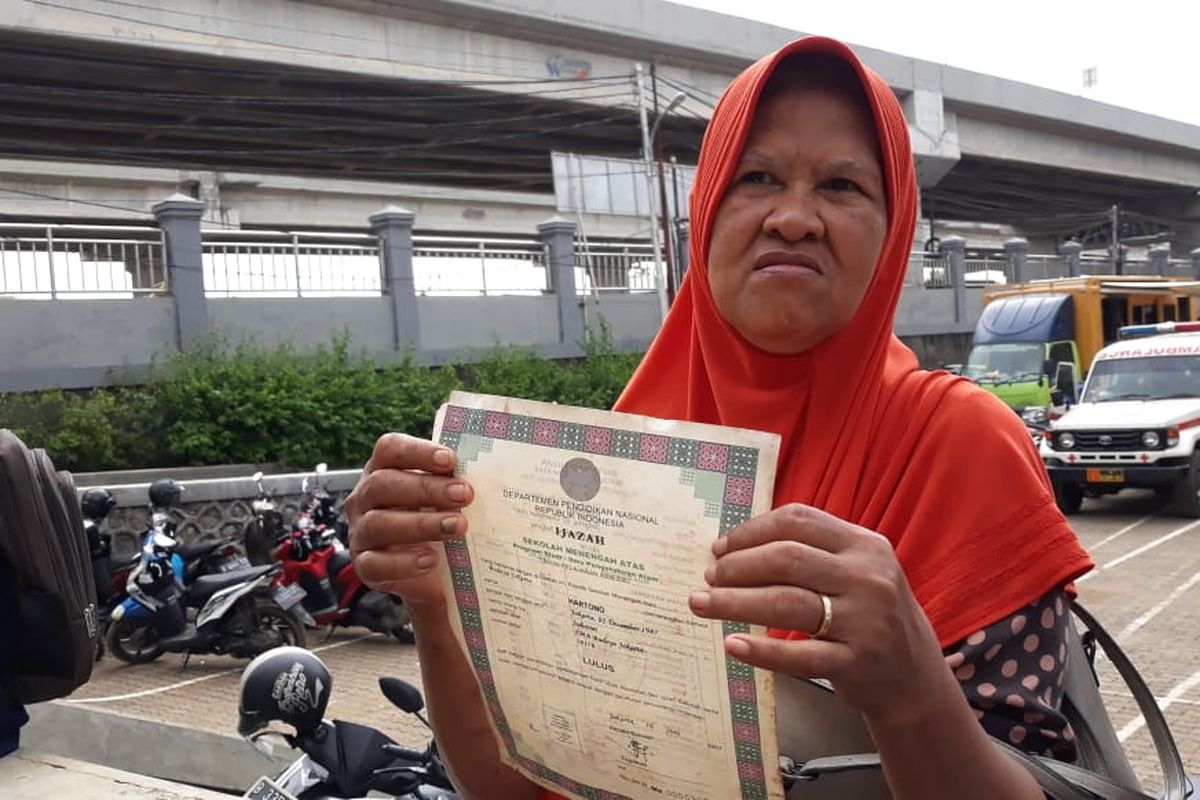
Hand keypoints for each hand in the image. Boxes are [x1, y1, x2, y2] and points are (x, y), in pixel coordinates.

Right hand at [344, 433, 472, 607]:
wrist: (432, 575)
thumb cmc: (438, 522)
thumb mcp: (446, 499)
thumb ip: (457, 482)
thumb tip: (492, 467)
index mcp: (383, 471)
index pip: (390, 449)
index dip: (417, 452)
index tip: (451, 460)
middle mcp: (364, 498)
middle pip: (383, 484)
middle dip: (426, 488)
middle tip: (464, 494)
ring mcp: (360, 533)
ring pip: (379, 523)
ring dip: (421, 524)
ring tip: (457, 527)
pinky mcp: (365, 567)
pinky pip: (376, 564)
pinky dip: (404, 562)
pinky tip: (430, 560)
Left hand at [688, 503, 949, 726]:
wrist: (912, 677)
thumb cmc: (867, 614)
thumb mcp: (856, 570)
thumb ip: (811, 551)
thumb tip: (733, 545)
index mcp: (864, 545)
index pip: (798, 521)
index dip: (752, 530)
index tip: (720, 547)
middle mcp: (867, 578)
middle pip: (787, 559)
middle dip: (738, 566)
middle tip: (709, 577)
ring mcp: (865, 621)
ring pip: (786, 604)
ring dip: (734, 602)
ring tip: (700, 603)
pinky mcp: (856, 662)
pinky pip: (799, 656)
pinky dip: (762, 651)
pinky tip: (732, 644)